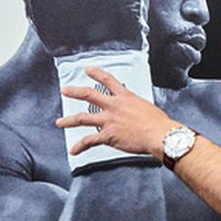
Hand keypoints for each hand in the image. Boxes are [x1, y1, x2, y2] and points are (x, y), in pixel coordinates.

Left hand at [56, 67, 175, 157]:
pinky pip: (89, 141)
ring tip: (60, 122)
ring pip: (82, 118)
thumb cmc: (159, 124)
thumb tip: (138, 114)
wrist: (160, 135)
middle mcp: (114, 106)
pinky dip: (79, 146)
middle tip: (65, 90)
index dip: (96, 73)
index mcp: (125, 97)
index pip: (108, 80)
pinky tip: (74, 150)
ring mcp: (109, 120)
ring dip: (68, 120)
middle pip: (89, 94)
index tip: (88, 70)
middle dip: (74, 91)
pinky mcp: (108, 135)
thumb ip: (137, 109)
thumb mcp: (147, 108)